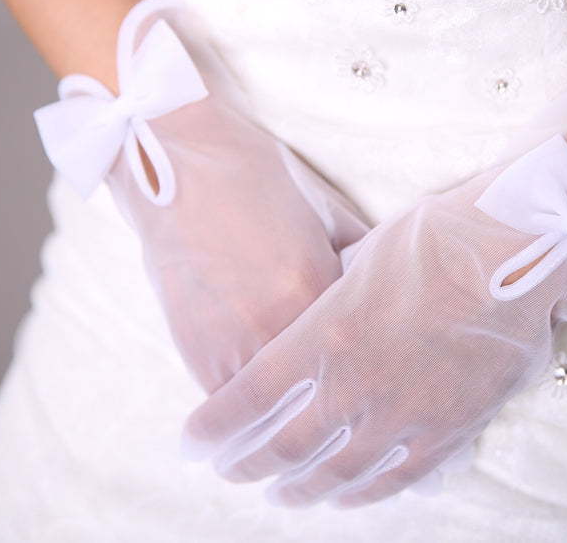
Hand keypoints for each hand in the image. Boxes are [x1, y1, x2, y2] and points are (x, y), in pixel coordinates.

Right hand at [36, 0, 367, 392]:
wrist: (176, 160)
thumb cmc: (255, 176)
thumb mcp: (326, 209)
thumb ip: (360, 254)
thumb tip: (390, 286)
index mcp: (318, 284)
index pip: (361, 346)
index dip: (368, 354)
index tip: (376, 364)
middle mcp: (278, 321)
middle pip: (320, 383)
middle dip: (334, 388)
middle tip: (347, 395)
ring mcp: (233, 340)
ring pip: (276, 405)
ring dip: (289, 405)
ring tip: (302, 402)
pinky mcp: (195, 351)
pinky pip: (231, 399)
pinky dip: (245, 402)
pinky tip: (257, 393)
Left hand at [180, 77, 566, 506]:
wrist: (518, 243)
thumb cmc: (435, 233)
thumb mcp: (360, 252)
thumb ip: (328, 298)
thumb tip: (316, 312)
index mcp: (321, 337)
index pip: (245, 404)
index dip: (213, 431)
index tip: (194, 442)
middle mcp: (354, 386)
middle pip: (284, 449)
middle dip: (249, 466)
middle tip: (233, 472)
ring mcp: (404, 414)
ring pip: (338, 473)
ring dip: (302, 489)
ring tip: (285, 494)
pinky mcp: (450, 428)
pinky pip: (398, 476)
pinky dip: (365, 492)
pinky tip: (349, 496)